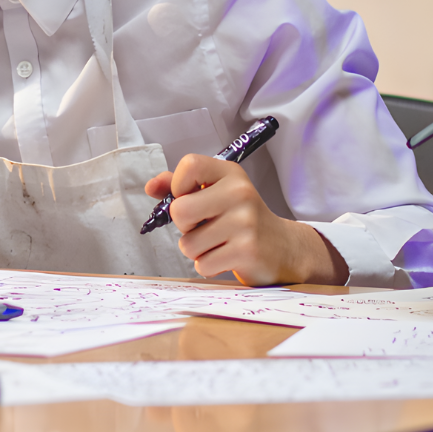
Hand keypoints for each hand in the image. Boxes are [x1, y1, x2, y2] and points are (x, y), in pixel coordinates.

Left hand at [144, 157, 348, 286]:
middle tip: (203, 226)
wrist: (282, 246)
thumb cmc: (241, 218)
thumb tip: (151, 186)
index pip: (189, 165)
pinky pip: (202, 265)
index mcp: (230, 173)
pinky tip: (226, 257)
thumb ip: (182, 187)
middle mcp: (239, 192)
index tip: (189, 197)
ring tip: (218, 243)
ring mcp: (245, 221)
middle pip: (180, 210)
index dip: (178, 186)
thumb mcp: (216, 193)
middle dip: (184, 226)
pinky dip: (208, 266)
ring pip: (188, 244)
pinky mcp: (247, 250)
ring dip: (197, 250)